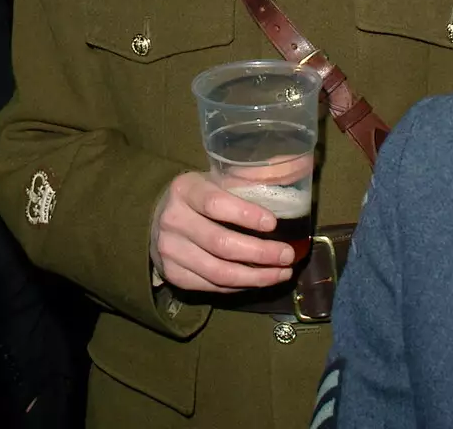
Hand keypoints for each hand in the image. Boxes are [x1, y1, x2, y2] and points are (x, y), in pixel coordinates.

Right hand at [149, 172, 294, 292]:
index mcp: (185, 189)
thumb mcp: (217, 179)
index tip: (273, 224)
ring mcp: (170, 250)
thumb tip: (293, 165)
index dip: (246, 215)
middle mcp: (173, 220)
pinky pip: (213, 286)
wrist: (158, 219)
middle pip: (220, 244)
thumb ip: (250, 177)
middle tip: (288, 255)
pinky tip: (260, 280)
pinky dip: (241, 286)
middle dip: (260, 253)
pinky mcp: (173, 274)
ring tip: (283, 273)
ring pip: (218, 272)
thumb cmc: (199, 197)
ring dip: (256, 276)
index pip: (215, 204)